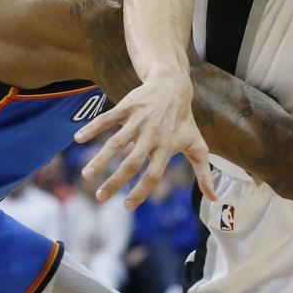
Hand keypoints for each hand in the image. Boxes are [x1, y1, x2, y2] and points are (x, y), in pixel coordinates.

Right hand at [75, 74, 216, 208]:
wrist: (174, 86)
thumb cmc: (184, 121)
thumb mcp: (197, 145)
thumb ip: (204, 173)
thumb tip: (214, 198)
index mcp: (168, 147)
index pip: (154, 175)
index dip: (141, 191)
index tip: (126, 206)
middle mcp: (152, 135)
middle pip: (132, 162)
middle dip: (115, 181)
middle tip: (99, 198)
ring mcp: (138, 120)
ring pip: (116, 142)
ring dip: (100, 159)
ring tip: (87, 175)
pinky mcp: (127, 107)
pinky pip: (108, 118)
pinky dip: (93, 128)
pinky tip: (78, 138)